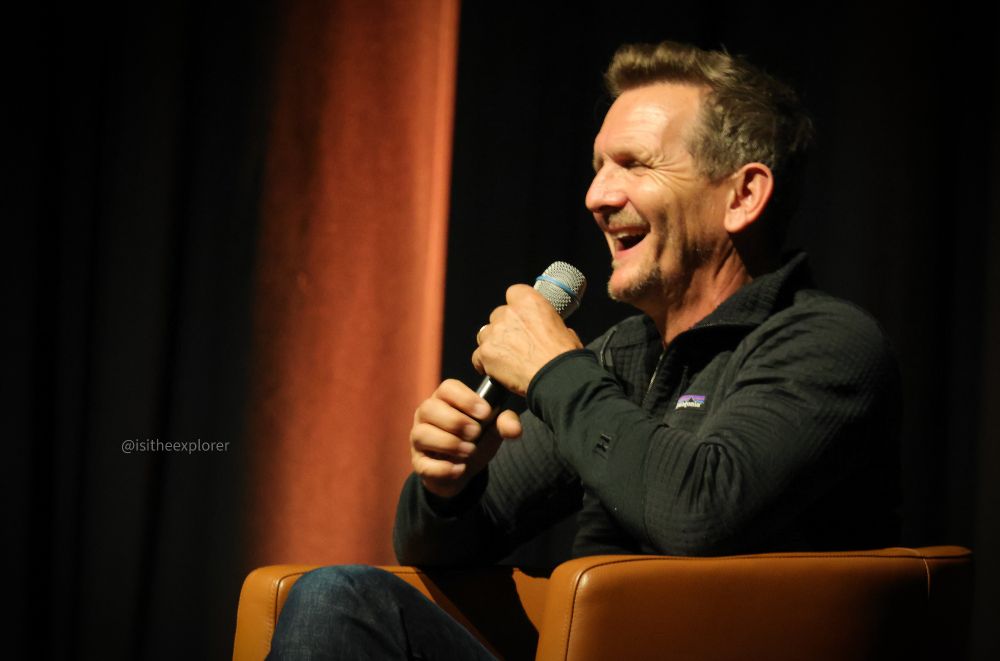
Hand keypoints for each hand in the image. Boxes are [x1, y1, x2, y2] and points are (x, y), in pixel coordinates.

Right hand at [410, 379, 522, 498]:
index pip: (447, 388)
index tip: (485, 413)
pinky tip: (460, 468)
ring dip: (448, 443)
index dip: (466, 399)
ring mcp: (418, 438)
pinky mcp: (419, 463)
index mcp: (445, 400)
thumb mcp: (492, 428)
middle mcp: (427, 415)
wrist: (464, 469)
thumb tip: (513, 429)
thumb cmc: (476, 440)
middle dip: (456, 422)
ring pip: (421, 434)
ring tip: (469, 451)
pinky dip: (444, 468)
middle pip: (430, 408)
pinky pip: (424, 464)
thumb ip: (504, 422)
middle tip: (476, 434)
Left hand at [472, 284, 582, 395]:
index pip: (513, 293)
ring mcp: (495, 332)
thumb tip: (548, 330)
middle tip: (515, 343)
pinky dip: (485, 364)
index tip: (520, 317)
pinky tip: (496, 372)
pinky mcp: (486, 352)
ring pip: (484, 334)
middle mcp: (509, 313)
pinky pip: (477, 357)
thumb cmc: (563, 357)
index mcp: (530, 302)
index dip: (515, 307)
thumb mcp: (565, 331)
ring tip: (506, 359)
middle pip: (497, 315)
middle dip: (504, 328)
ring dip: (493, 344)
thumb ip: (548, 323)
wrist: (555, 378)